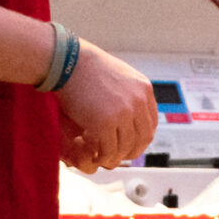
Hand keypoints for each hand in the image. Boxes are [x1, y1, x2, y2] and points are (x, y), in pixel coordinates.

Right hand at [56, 41, 158, 169]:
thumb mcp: (119, 75)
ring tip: (103, 157)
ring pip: (126, 147)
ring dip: (115, 156)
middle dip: (131, 151)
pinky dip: (103, 156)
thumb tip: (133, 110)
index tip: (130, 143)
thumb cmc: (86, 67)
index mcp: (144, 89)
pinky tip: (94, 154)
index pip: (151, 123)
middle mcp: (138, 102)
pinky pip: (109, 149)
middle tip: (117, 156)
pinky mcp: (104, 123)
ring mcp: (123, 113)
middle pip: (143, 138)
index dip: (140, 138)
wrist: (67, 62)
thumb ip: (130, 92)